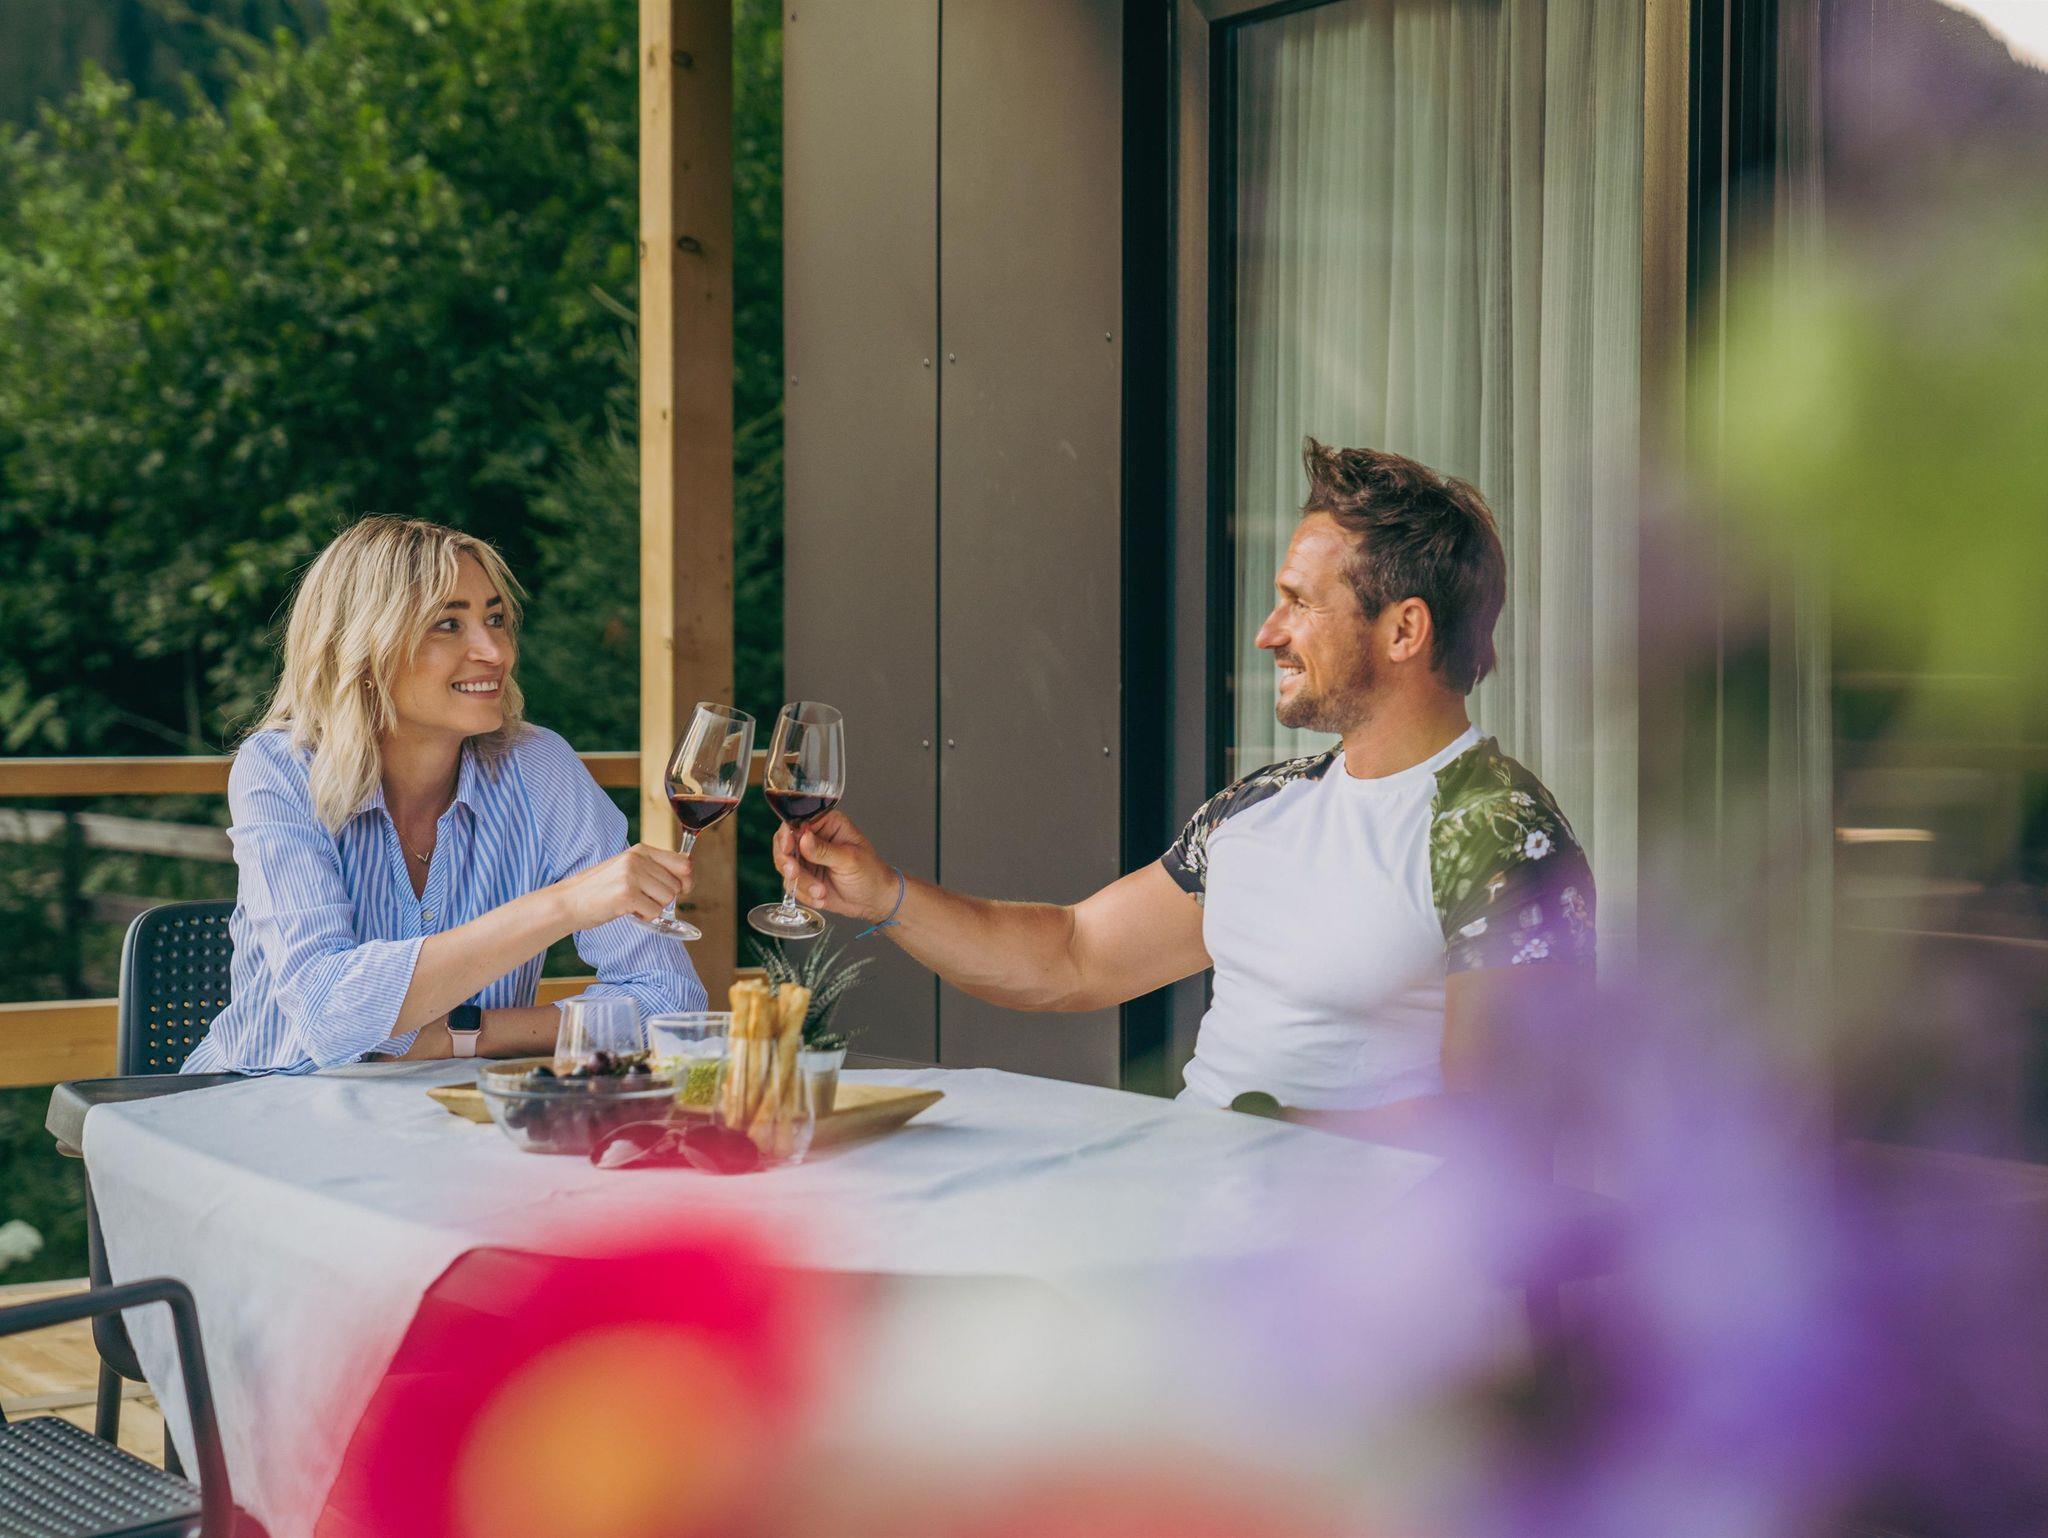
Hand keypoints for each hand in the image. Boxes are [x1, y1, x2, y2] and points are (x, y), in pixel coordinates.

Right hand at [550, 843, 694, 929]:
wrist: (569, 901)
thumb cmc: (601, 889)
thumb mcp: (629, 869)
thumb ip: (655, 869)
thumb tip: (689, 875)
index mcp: (641, 850)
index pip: (684, 863)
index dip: (687, 881)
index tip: (680, 889)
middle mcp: (637, 859)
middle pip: (677, 886)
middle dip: (663, 898)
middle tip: (640, 897)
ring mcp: (631, 875)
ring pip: (667, 900)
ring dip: (652, 907)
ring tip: (631, 902)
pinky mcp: (626, 894)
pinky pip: (654, 912)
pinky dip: (643, 916)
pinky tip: (626, 910)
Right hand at [774, 809, 896, 921]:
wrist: (874, 901)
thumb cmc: (871, 874)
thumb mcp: (849, 859)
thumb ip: (824, 850)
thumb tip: (803, 837)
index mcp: (828, 824)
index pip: (798, 821)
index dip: (787, 833)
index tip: (787, 848)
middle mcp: (814, 839)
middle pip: (783, 843)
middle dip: (787, 861)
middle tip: (795, 873)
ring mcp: (807, 859)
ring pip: (785, 866)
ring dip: (801, 882)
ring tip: (820, 892)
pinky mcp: (804, 878)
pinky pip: (791, 885)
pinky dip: (804, 894)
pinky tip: (822, 898)